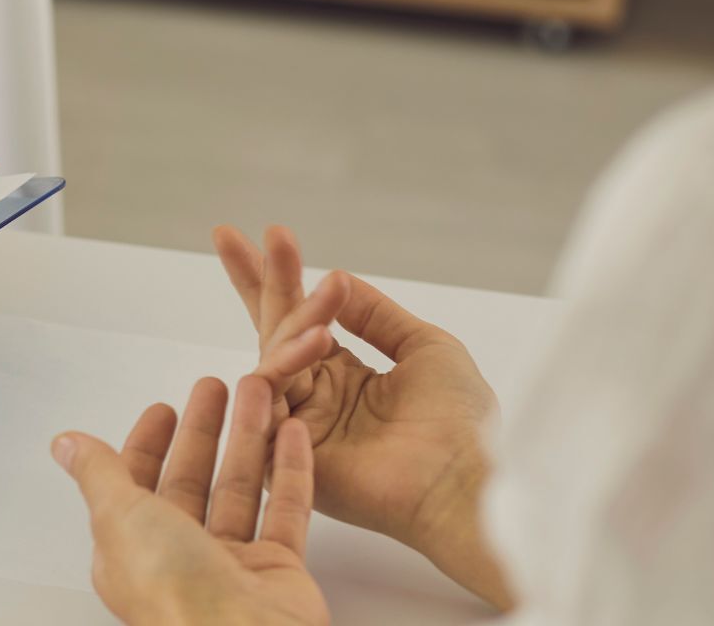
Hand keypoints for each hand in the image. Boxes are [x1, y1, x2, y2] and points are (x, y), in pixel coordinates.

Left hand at [55, 376, 328, 625]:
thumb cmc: (175, 592)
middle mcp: (180, 558)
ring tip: (260, 393)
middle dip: (203, 431)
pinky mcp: (278, 570)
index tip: (163, 409)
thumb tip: (65, 444)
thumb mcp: (119, 517)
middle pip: (191, 480)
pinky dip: (291, 471)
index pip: (136, 484)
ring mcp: (232, 565)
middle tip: (215, 387)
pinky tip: (292, 433)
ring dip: (249, 438)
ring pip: (240, 488)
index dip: (147, 444)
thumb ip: (98, 474)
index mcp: (132, 551)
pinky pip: (286, 511)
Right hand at [217, 225, 510, 608]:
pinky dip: (288, 362)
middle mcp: (315, 398)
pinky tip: (317, 341)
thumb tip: (334, 276)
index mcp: (344, 377)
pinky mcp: (283, 453)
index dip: (277, 278)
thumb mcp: (424, 347)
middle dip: (261, 279)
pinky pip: (268, 395)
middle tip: (247, 236)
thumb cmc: (461, 424)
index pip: (299, 319)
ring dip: (294, 321)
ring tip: (327, 307)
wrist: (466, 480)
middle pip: (273, 329)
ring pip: (272, 355)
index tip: (264, 234)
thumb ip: (376, 314)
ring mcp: (297, 425)